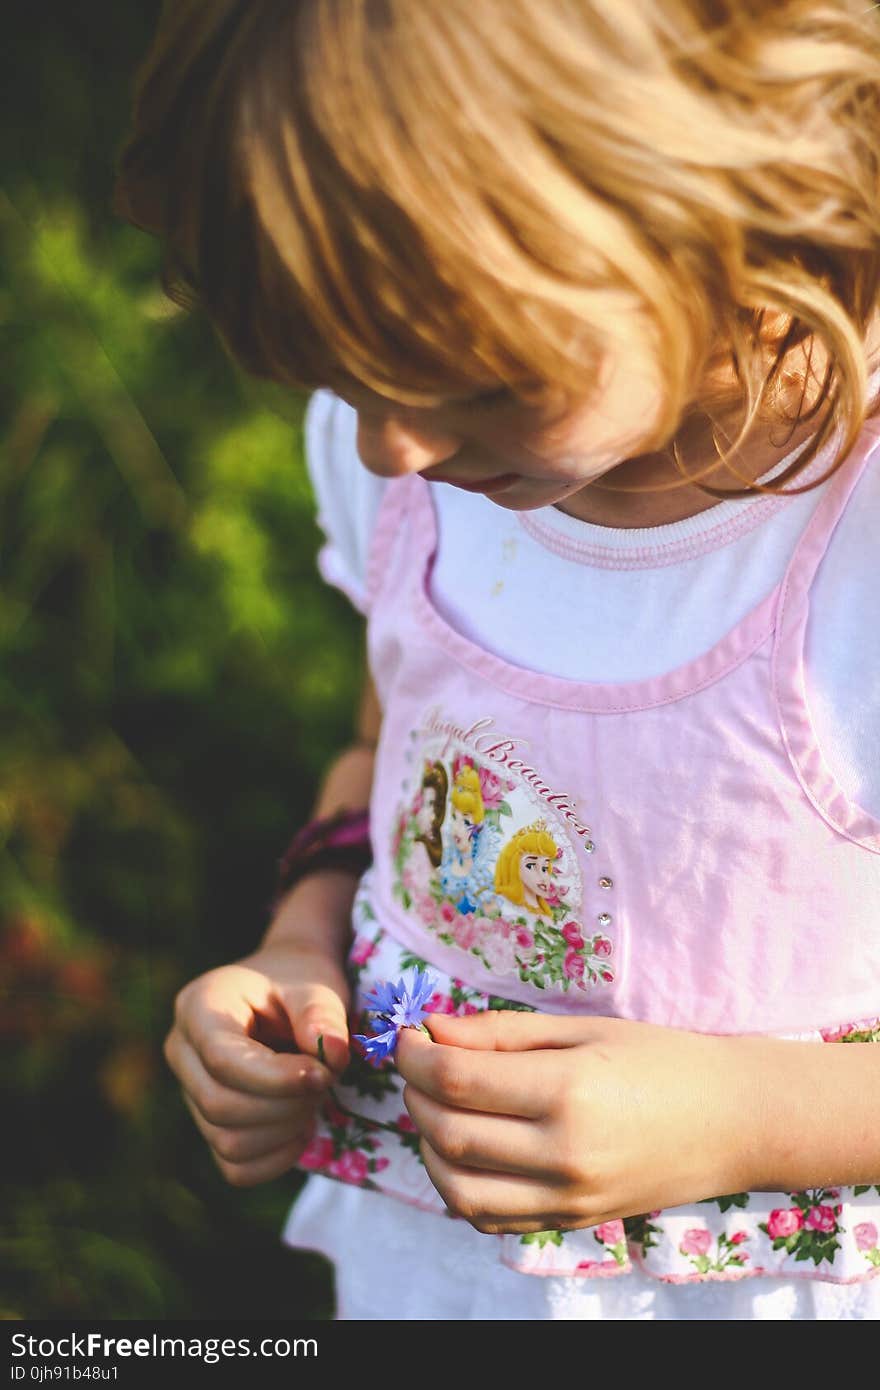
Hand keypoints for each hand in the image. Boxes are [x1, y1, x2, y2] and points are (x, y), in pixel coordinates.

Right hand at [164, 943, 350, 1185]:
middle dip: (284, 1104)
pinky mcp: (209, 1124)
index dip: (276, 1078)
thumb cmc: (299, 982)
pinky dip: (276, 1159)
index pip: (222, 1060)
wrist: (288, 989)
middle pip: (220, 1105)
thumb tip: (331, 1056)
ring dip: (284, 1130)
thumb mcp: (315, 983)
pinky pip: (235, 1168)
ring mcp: (189, 1091)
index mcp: (198, 1005)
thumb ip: (321, 1015)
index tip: (324, 1073)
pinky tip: (302, 1128)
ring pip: (227, 1141)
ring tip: (314, 1097)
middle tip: (325, 1079)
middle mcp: (182, 1051)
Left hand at [396, 1011, 750, 1233]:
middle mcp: (564, 1153)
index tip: (407, 1034)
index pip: (458, 1080)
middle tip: (419, 1063)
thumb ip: (501, 1033)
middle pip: (449, 1133)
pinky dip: (458, 1186)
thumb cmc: (659, 1059)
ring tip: (436, 1106)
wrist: (733, 1121)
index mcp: (569, 1091)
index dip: (416, 1055)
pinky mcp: (571, 1221)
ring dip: (426, 1145)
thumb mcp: (581, 1029)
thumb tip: (432, 1030)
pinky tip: (463, 1148)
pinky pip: (489, 1218)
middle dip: (414, 1093)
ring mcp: (568, 1197)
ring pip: (458, 1188)